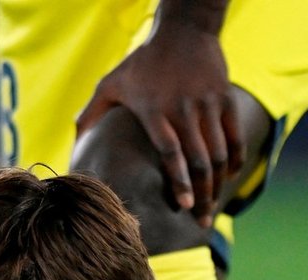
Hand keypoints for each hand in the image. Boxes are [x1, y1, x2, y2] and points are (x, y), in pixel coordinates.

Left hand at [76, 18, 241, 225]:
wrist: (183, 29)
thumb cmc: (142, 62)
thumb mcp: (111, 84)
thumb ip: (91, 116)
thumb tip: (73, 149)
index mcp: (155, 111)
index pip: (171, 153)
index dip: (178, 181)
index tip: (181, 206)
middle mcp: (183, 109)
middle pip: (198, 161)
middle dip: (201, 195)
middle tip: (200, 222)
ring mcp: (207, 103)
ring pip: (218, 153)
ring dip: (217, 185)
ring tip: (211, 208)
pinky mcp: (225, 98)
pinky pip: (234, 135)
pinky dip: (234, 159)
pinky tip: (229, 177)